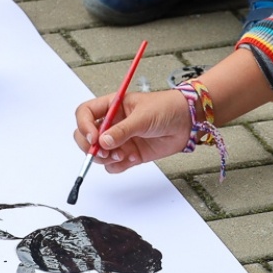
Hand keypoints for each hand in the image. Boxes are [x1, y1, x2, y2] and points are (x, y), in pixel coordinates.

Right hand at [73, 89, 191, 174]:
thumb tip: (103, 142)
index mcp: (112, 106)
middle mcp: (112, 124)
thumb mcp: (143, 116)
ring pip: (98, 153)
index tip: (94, 137)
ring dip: (105, 158)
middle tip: (105, 151)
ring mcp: (120, 140)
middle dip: (91, 147)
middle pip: (85, 136)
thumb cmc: (167, 108)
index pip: (85, 114)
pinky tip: (132, 158)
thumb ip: (123, 130)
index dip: (84, 126)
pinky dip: (118, 166)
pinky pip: (113, 165)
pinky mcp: (129, 154)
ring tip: (123, 155)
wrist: (188, 122)